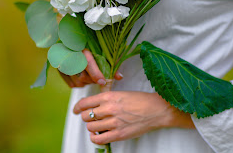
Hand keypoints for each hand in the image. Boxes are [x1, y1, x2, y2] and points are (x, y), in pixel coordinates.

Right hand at [59, 49, 122, 87]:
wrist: (68, 40)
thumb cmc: (87, 44)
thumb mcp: (99, 50)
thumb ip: (109, 63)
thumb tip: (119, 77)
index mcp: (81, 48)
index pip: (88, 63)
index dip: (96, 74)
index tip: (102, 81)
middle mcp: (70, 57)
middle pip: (83, 76)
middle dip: (93, 80)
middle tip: (99, 78)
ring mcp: (63, 65)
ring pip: (78, 82)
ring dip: (87, 82)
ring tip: (91, 76)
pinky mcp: (60, 71)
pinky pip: (72, 84)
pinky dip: (80, 83)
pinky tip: (83, 76)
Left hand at [73, 91, 194, 144]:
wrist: (156, 110)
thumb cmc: (140, 100)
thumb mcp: (121, 94)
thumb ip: (106, 98)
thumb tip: (93, 105)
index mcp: (109, 96)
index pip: (85, 102)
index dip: (77, 107)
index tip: (76, 110)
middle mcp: (109, 108)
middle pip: (85, 115)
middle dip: (86, 117)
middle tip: (91, 118)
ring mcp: (114, 122)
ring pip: (90, 127)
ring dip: (92, 127)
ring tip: (98, 125)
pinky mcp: (119, 134)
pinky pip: (98, 139)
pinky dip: (95, 137)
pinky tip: (99, 134)